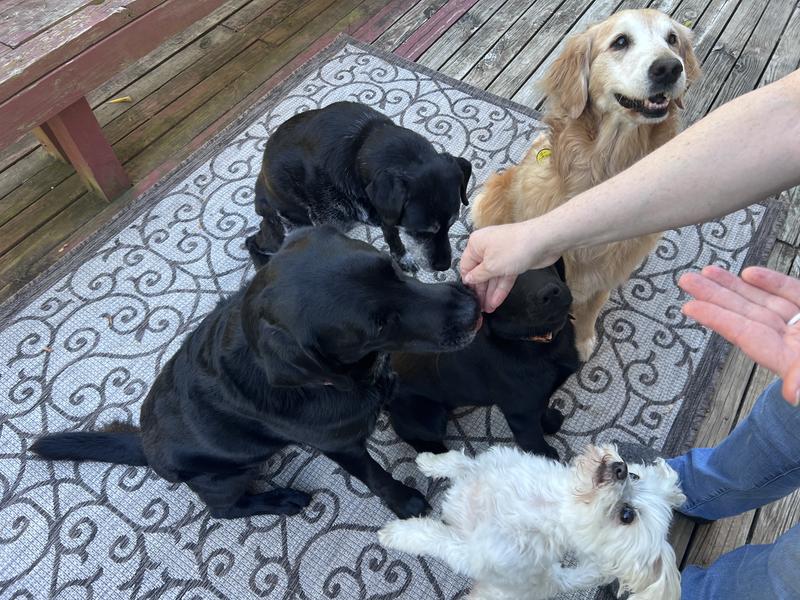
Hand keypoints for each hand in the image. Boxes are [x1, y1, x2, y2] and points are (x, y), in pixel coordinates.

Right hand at [460, 221, 559, 311]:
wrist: (543, 242)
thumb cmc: (514, 247)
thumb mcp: (491, 266)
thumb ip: (478, 276)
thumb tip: (468, 280)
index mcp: (476, 244)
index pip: (466, 266)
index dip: (468, 282)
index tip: (469, 296)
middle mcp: (487, 248)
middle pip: (480, 273)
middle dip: (480, 290)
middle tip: (479, 306)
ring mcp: (501, 255)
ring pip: (493, 277)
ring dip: (490, 292)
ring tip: (488, 309)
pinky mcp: (513, 262)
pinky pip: (504, 277)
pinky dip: (501, 289)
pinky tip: (496, 302)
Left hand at [679, 265, 799, 404]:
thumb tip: (794, 396)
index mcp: (790, 359)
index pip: (745, 335)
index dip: (718, 320)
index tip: (689, 308)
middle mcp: (793, 342)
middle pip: (747, 315)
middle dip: (716, 297)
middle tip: (685, 281)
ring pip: (764, 301)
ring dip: (736, 287)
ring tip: (707, 272)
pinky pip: (792, 294)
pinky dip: (773, 284)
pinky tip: (748, 274)